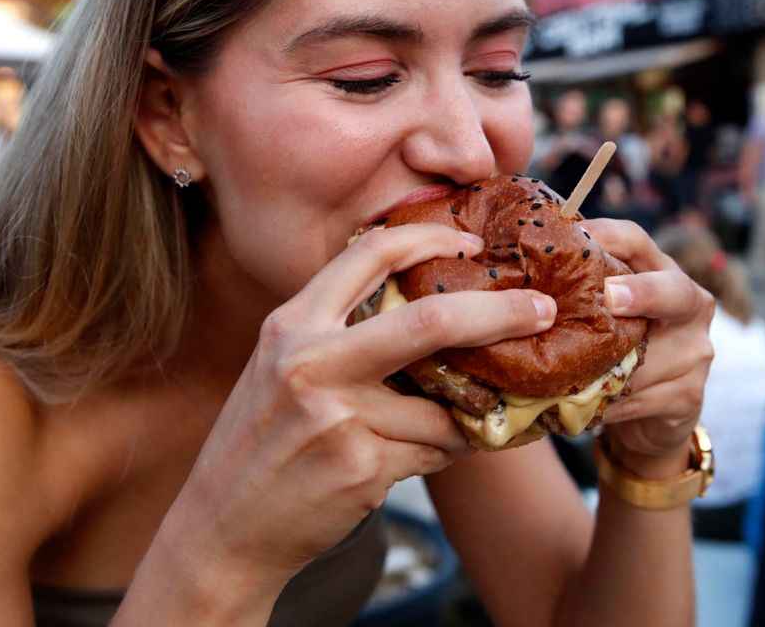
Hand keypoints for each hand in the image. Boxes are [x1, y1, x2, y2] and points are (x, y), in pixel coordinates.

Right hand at [168, 224, 558, 583]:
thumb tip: (428, 304)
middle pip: (431, 321)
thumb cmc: (261, 438)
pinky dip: (446, 450)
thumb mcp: (280, 364)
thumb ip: (339, 329)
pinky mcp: (363, 468)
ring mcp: (339, 418)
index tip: (472, 244)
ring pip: (443, 406)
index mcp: (292, 324)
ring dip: (466, 413)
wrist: (223, 525)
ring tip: (460, 418)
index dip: (431, 239)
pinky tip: (427, 453)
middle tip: (541, 310)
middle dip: (500, 312)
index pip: (370, 253)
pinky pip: (434, 450)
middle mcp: (312, 362)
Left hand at [585, 219, 714, 476]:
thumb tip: (511, 277)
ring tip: (562, 365)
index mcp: (663, 272)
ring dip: (603, 363)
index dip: (604, 237)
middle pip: (673, 290)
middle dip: (642, 293)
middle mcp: (691, 306)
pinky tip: (574, 401)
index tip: (572, 240)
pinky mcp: (688, 397)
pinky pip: (639, 398)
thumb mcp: (602, 313)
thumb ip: (577, 293)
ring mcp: (694, 353)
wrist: (652, 417)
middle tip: (609, 297)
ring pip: (649, 356)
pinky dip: (603, 401)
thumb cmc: (617, 349)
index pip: (637, 241)